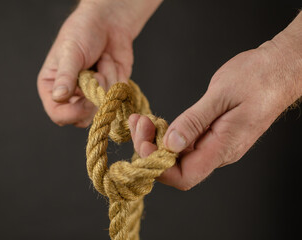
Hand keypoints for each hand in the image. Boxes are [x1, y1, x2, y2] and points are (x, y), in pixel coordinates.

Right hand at [37, 0, 161, 126]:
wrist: (108, 23)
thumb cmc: (82, 33)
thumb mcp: (70, 53)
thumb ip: (66, 76)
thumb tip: (59, 97)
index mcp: (53, 88)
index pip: (58, 115)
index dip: (73, 113)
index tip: (87, 100)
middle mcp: (71, 97)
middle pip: (82, 118)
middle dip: (94, 97)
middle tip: (96, 73)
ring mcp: (92, 97)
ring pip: (103, 108)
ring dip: (106, 80)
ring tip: (102, 60)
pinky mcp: (110, 93)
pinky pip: (118, 97)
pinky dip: (117, 77)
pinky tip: (111, 62)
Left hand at [129, 13, 301, 190]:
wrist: (279, 69)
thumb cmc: (258, 78)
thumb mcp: (222, 95)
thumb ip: (194, 121)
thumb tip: (170, 144)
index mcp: (223, 147)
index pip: (184, 176)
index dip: (158, 167)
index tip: (143, 144)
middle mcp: (218, 151)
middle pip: (176, 167)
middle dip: (150, 150)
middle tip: (139, 124)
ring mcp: (215, 144)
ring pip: (178, 156)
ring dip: (156, 141)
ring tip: (142, 120)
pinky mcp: (212, 134)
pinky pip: (184, 144)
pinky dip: (166, 134)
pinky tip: (156, 122)